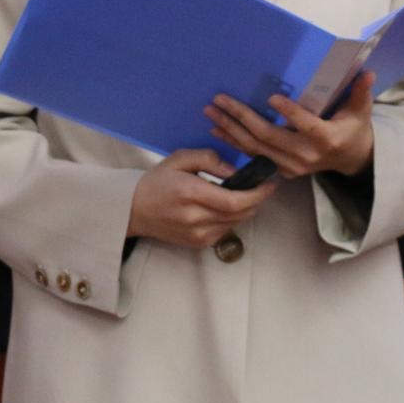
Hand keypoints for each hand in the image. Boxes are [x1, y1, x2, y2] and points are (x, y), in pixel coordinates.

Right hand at [126, 149, 277, 248]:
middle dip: (258, 200)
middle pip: (241, 214)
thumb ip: (209, 159)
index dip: (258, 194)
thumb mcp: (179, 159)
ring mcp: (197, 234)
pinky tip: (226, 207)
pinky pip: (226, 230)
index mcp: (191, 193)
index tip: (270, 183)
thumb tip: (235, 171)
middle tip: (263, 186)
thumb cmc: (156, 181)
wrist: (133, 209)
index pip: (236, 200)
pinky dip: (233, 218)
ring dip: (247, 209)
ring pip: (237, 223)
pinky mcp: (198, 243)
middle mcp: (196, 218)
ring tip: (246, 194)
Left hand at [206, 72, 378, 179]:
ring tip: (211, 112)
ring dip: (230, 130)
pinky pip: (253, 156)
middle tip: (220, 99)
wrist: (350, 160)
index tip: (272, 97)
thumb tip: (367, 72)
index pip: (306, 125)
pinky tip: (216, 130)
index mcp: (326, 138)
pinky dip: (233, 143)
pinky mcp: (281, 170)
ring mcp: (291, 165)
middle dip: (241, 117)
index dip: (290, 113)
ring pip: (255, 148)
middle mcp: (306, 155)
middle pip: (269, 136)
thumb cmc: (353, 128)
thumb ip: (361, 92)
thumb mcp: (361, 110)